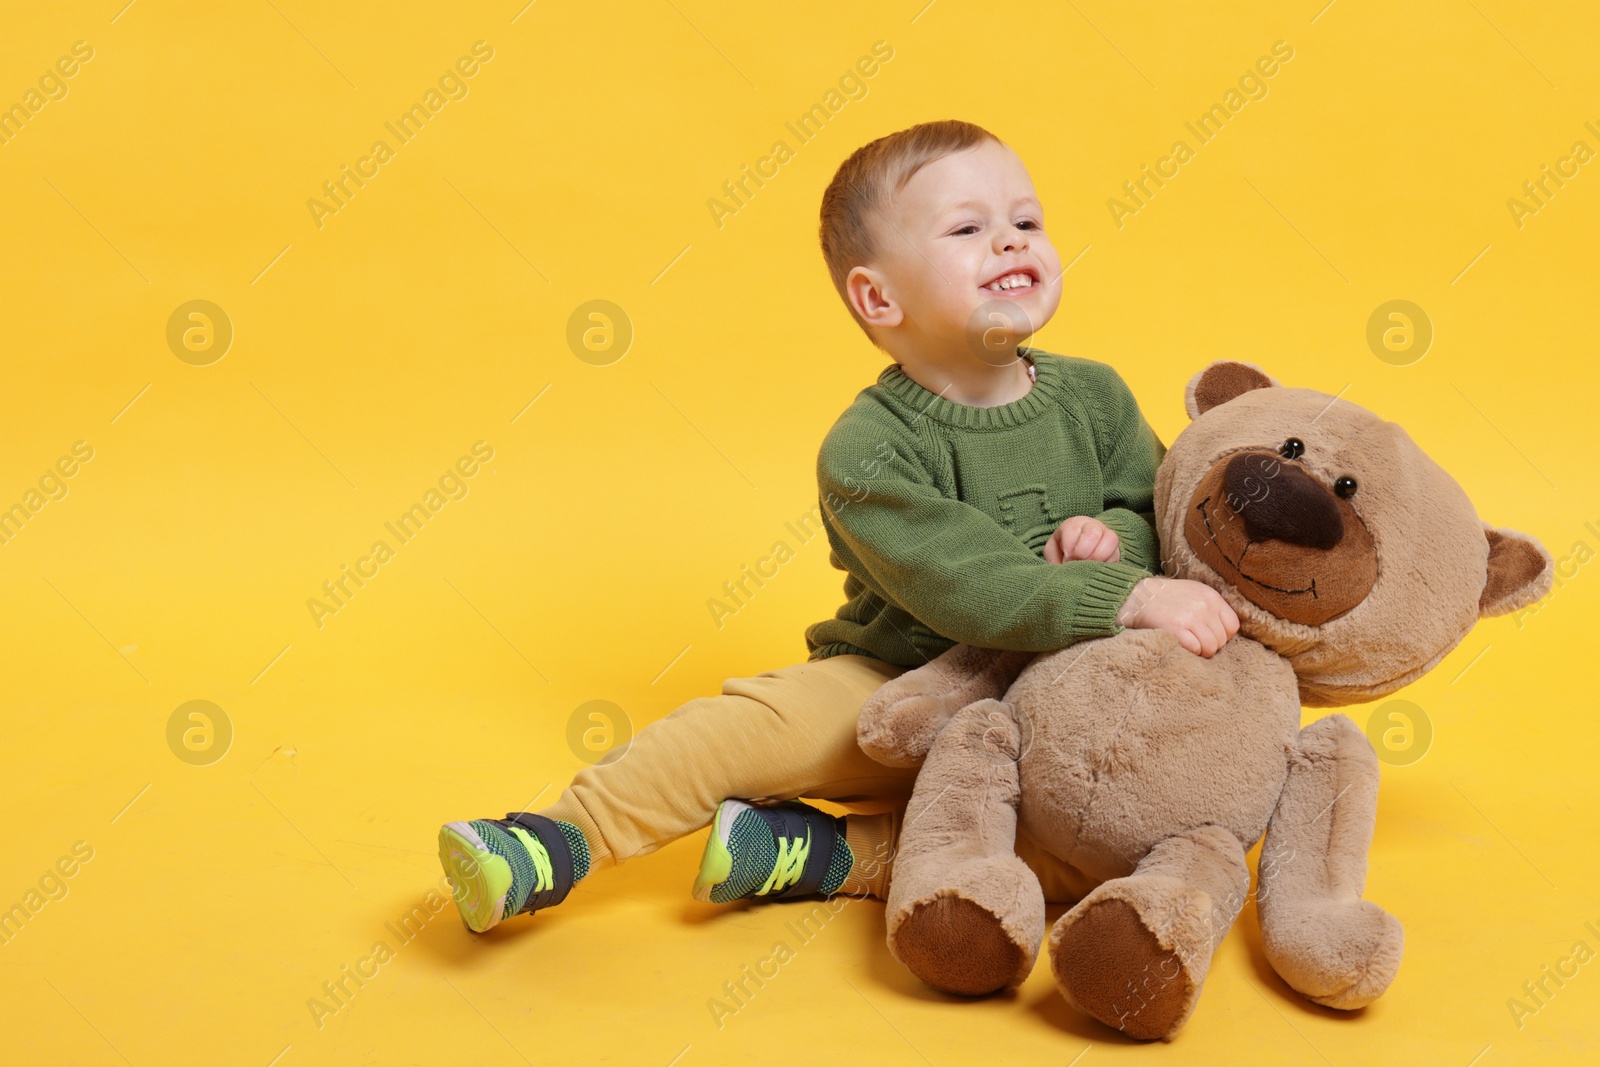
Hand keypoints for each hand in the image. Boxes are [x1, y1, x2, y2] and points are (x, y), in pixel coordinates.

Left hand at [1044, 516, 1119, 563]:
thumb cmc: (1062, 554)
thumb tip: (1064, 567)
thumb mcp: (1053, 553)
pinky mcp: (1117, 550)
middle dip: (1082, 552)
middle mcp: (1092, 526)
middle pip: (1092, 532)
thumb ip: (1054, 558)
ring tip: (1087, 567)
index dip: (1069, 548)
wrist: (1079, 557)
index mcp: (1073, 524)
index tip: (1065, 559)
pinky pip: (1117, 554)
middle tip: (1077, 563)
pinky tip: (1096, 569)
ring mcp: (1107, 536)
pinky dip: (1107, 564)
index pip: (1073, 528)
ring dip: (1097, 557)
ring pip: (1110, 539)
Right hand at [1114, 577, 1239, 657]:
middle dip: (1210, 646)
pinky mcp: (1176, 628)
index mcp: (1211, 596)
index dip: (1223, 636)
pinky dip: (1191, 652)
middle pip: (1221, 640)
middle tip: (1195, 642)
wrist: (1138, 596)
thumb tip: (1227, 632)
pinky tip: (1181, 645)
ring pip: (1210, 647)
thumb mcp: (1194, 592)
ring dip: (1201, 652)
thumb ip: (1212, 607)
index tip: (1209, 636)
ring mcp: (1190, 617)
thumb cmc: (1167, 598)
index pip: (1232, 626)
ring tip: (1189, 645)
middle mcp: (1203, 605)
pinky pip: (1195, 649)